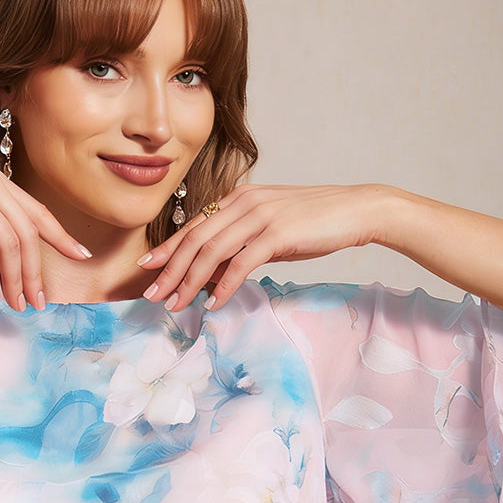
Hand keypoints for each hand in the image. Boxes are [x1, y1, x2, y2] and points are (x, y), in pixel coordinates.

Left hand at [138, 182, 386, 312]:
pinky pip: (241, 262)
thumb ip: (239, 244)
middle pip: (195, 239)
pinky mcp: (277, 232)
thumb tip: (212, 273)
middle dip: (169, 270)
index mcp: (238, 198)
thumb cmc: (313, 223)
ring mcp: (259, 215)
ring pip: (211, 251)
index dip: (167, 249)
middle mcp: (243, 202)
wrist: (355, 210)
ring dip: (189, 282)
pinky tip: (213, 303)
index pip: (193, 226)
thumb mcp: (268, 230)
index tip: (147, 269)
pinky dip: (223, 285)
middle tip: (152, 296)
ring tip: (175, 304)